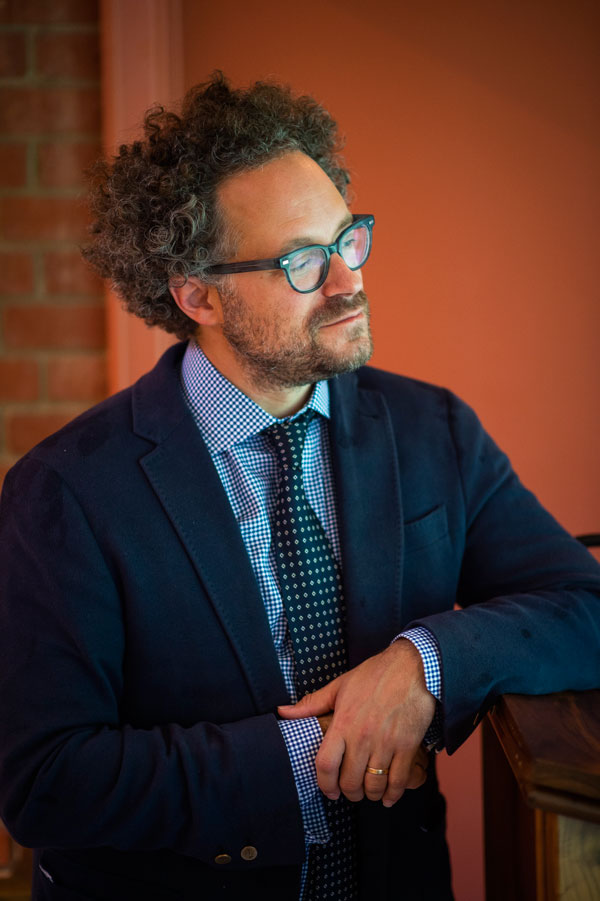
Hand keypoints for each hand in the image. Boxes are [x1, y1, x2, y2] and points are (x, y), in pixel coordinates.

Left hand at [278, 639, 435, 806]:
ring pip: (375, 785)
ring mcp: (387, 743)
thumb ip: (312, 704)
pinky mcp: (408, 746)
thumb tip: (283, 712)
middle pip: (351, 782)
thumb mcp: (340, 685)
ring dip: (371, 795)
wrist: (412, 666)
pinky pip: (399, 781)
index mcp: (343, 723)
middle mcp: (363, 737)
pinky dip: (393, 794)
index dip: (325, 785)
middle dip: (349, 793)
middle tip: (351, 791)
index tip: (329, 791)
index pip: (326, 765)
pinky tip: (389, 795)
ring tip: (369, 791)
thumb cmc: (375, 674)